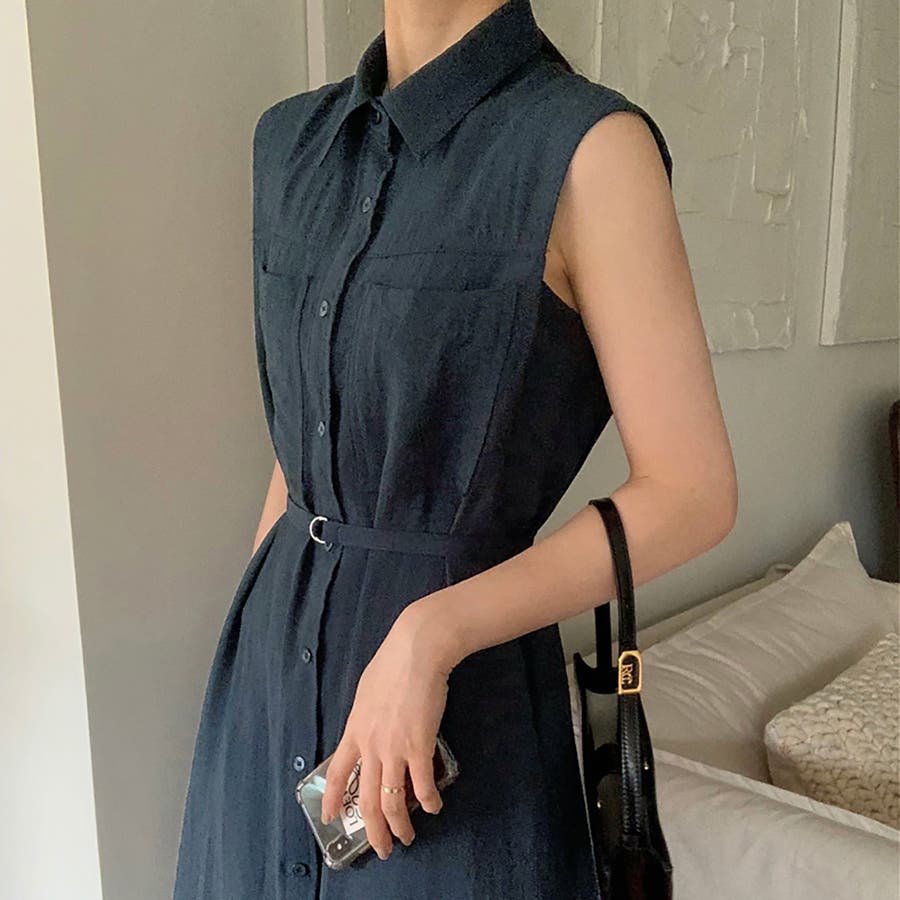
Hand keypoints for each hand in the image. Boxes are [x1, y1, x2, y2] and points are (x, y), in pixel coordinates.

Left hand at [318, 597, 461, 859]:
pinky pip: (422, 785)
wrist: (417, 651)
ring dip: (399, 825)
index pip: (337, 774)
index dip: (333, 799)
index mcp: (354, 731)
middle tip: (381, 848)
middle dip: (373, 830)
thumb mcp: (366, 692)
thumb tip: (370, 729)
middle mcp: (370, 746)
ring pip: (392, 801)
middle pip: (367, 799)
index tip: (330, 818)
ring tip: (407, 837)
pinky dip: (428, 801)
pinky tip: (433, 807)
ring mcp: (394, 748)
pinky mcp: (419, 746)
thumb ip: (366, 717)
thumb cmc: (393, 664)